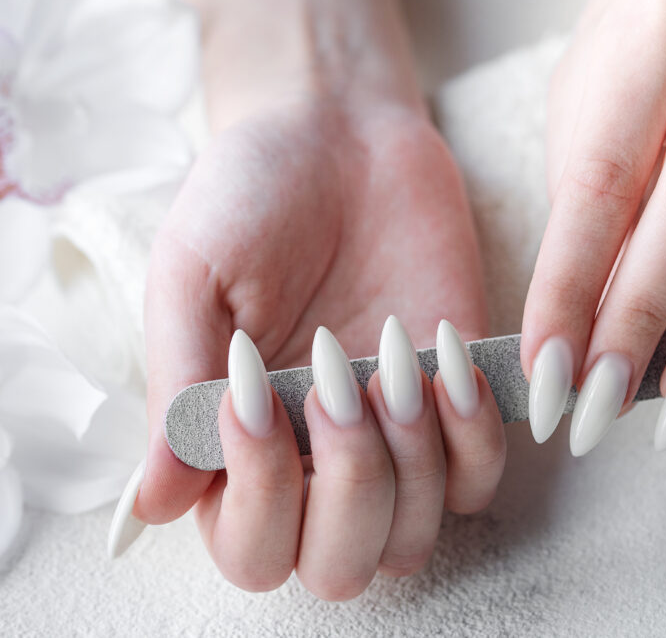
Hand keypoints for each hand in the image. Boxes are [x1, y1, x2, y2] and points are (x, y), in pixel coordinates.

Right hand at [133, 100, 505, 597]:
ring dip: (412, 463)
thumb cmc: (250, 195)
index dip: (258, 498)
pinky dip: (473, 434)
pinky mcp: (459, 399)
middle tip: (337, 385)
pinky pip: (480, 475)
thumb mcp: (193, 275)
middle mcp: (317, 458)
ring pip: (417, 534)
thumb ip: (177, 382)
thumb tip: (154, 504)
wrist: (337, 131)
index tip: (255, 395)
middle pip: (341, 565)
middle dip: (347, 493)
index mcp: (238, 445)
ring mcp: (394, 436)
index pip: (250, 548)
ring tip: (395, 362)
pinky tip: (446, 355)